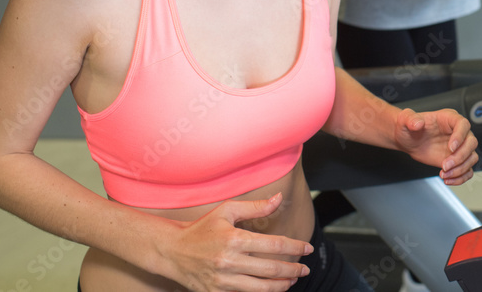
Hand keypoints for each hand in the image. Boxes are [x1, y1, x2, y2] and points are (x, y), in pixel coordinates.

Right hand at [165, 194, 311, 291]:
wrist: (172, 251)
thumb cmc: (202, 228)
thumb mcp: (227, 211)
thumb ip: (255, 207)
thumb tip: (278, 198)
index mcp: (234, 239)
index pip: (274, 244)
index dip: (295, 247)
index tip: (308, 248)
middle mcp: (229, 261)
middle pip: (271, 268)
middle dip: (293, 269)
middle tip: (305, 269)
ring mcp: (222, 280)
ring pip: (260, 288)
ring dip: (281, 285)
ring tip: (292, 280)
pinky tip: (271, 288)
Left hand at [394, 108, 478, 184]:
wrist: (408, 141)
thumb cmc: (410, 127)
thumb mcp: (406, 120)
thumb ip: (410, 119)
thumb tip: (417, 123)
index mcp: (449, 118)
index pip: (463, 124)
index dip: (460, 136)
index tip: (451, 148)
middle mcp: (458, 132)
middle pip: (471, 142)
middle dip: (460, 157)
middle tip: (445, 165)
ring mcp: (459, 147)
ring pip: (472, 157)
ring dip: (460, 169)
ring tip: (444, 173)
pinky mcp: (457, 160)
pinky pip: (467, 169)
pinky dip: (460, 177)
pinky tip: (448, 179)